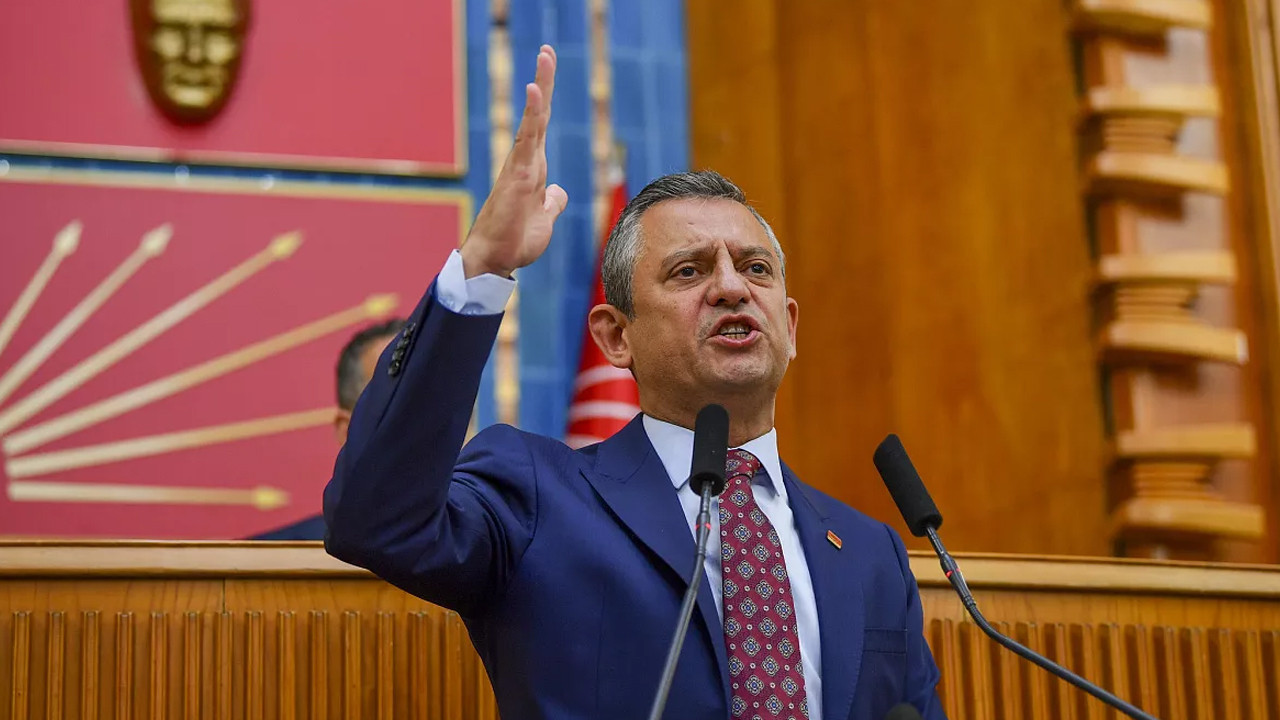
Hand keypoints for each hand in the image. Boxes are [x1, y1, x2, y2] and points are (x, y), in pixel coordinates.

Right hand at [460, 45, 568, 278]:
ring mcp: (521, 165)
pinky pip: (528, 138)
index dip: (545, 101)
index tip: (546, 75)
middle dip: (544, 82)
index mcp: (534, 169)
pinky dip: (533, 114)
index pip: (542, 128)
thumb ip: (552, 202)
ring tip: (545, 57)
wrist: (495, 259)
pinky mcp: (518, 174)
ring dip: (540, 88)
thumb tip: (557, 191)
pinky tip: (535, 91)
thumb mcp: (545, 219)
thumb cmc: (515, 241)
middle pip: (539, 115)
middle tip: (547, 52)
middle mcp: (526, 161)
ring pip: (535, 120)